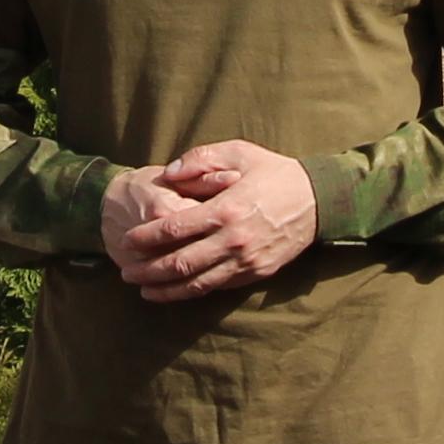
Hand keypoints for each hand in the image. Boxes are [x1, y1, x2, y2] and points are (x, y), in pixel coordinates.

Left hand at [120, 142, 316, 303]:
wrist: (319, 200)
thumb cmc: (274, 172)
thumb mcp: (239, 152)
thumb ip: (200, 159)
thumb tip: (168, 173)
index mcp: (225, 208)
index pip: (174, 229)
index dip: (146, 238)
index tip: (127, 241)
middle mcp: (233, 239)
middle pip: (179, 263)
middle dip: (147, 270)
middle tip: (125, 272)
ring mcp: (245, 260)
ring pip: (196, 283)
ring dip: (165, 290)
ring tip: (143, 290)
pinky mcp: (255, 273)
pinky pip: (217, 287)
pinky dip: (192, 292)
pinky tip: (175, 291)